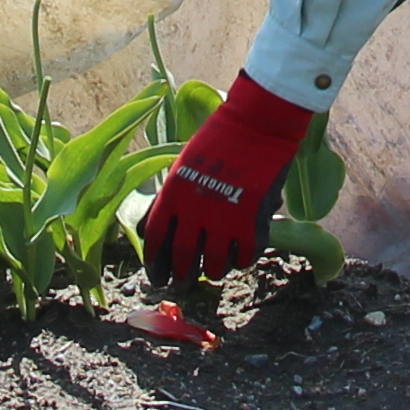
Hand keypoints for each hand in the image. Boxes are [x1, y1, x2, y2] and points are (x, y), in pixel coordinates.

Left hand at [142, 75, 320, 290]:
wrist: (255, 124)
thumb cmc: (218, 139)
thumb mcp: (184, 166)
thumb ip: (173, 198)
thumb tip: (163, 229)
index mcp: (172, 195)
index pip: (155, 239)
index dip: (154, 262)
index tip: (156, 275)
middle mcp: (193, 213)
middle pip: (182, 258)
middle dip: (181, 277)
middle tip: (182, 284)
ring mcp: (222, 221)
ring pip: (213, 266)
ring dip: (212, 272)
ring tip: (213, 271)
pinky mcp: (250, 224)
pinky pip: (244, 258)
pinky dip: (241, 261)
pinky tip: (239, 256)